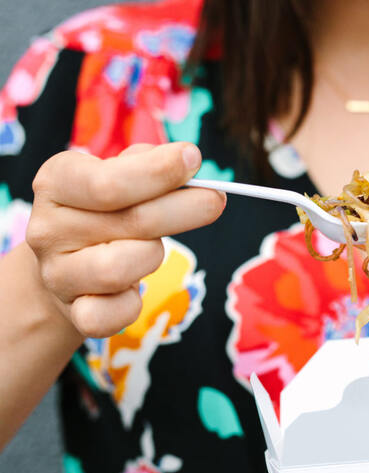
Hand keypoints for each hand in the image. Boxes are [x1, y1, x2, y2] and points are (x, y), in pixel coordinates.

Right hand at [26, 142, 224, 337]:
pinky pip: (116, 314)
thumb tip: (185, 162)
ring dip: (152, 256)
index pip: (108, 181)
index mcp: (56, 182)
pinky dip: (134, 304)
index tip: (193, 158)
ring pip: (122, 269)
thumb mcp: (113, 176)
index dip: (158, 172)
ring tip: (150, 248)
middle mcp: (49, 228)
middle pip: (132, 222)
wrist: (64, 268)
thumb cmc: (103, 213)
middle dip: (184, 209)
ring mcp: (57, 274)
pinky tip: (133, 289)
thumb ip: (144, 165)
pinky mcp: (75, 313)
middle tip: (215, 200)